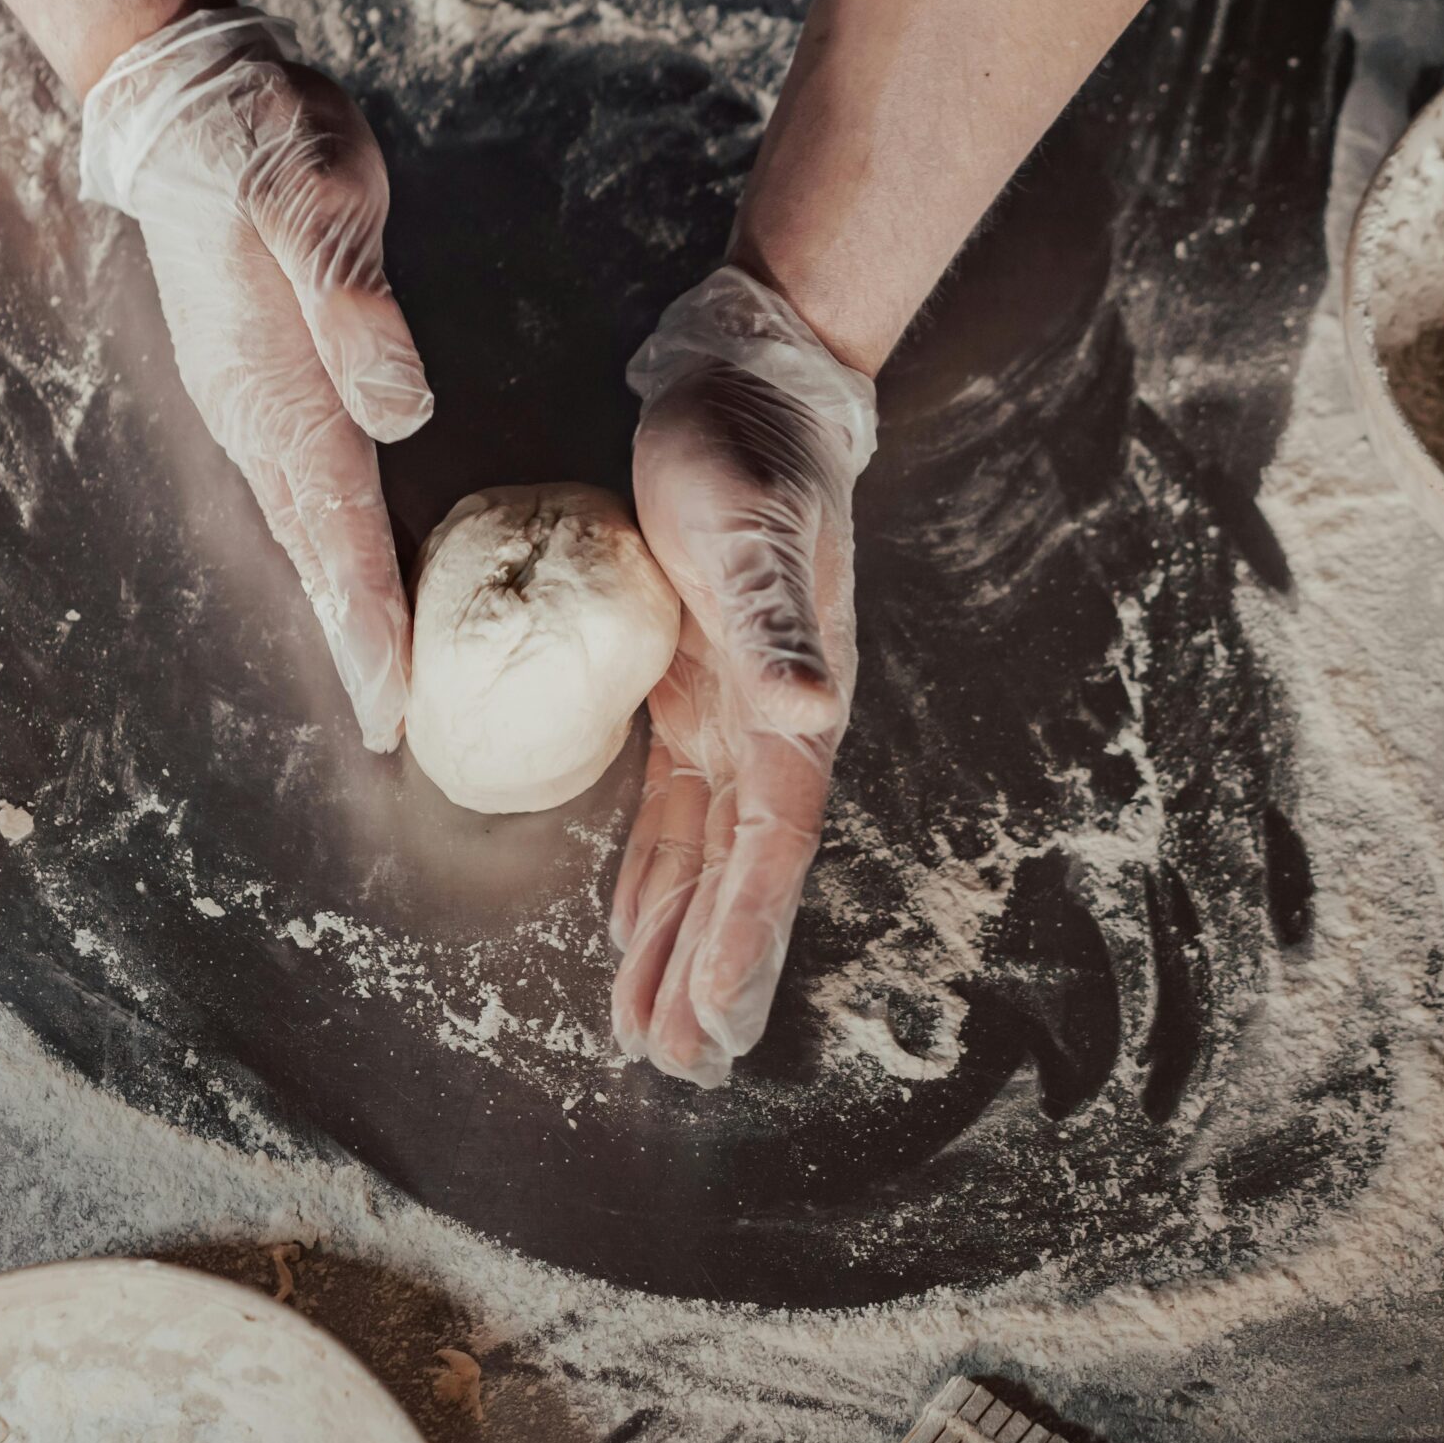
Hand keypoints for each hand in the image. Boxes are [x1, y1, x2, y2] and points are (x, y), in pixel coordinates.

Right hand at [81, 9, 431, 749]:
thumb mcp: (313, 191)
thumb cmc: (257, 138)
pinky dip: (328, 546)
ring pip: (302, 527)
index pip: (336, 522)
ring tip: (376, 679)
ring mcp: (248, 401)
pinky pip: (299, 489)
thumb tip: (397, 403)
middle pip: (314, 549)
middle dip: (352, 640)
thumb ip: (352, 299)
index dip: (368, 613)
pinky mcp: (256, 380)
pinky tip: (353, 575)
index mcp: (279, 380)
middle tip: (389, 728)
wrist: (181, 98)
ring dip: (338, 604)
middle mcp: (256, 411)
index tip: (394, 697)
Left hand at [608, 268, 878, 1086]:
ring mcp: (730, 709)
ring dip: (678, 937)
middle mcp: (769, 722)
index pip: (767, 847)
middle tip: (677, 1064)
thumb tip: (811, 711)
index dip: (741, 938)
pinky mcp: (687, 687)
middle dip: (709, 968)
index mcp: (790, 702)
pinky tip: (632, 919)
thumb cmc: (746, 451)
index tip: (713, 1025)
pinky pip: (673, 805)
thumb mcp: (746, 525)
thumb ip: (774, 620)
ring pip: (703, 853)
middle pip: (738, 873)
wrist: (746, 378)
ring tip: (648, 1023)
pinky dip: (654, 869)